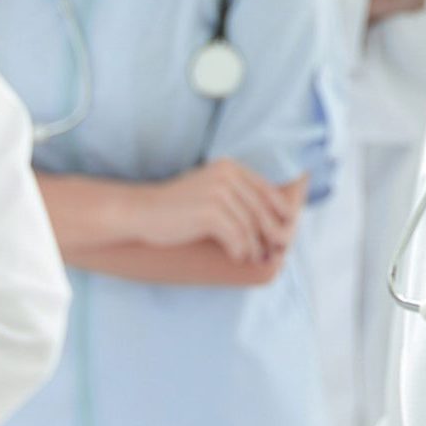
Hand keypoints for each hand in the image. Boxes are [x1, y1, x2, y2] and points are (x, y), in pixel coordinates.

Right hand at [139, 162, 303, 263]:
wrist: (141, 211)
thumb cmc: (176, 208)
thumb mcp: (210, 191)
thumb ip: (237, 198)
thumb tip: (273, 222)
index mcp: (230, 167)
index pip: (267, 190)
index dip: (280, 213)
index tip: (285, 232)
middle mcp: (227, 175)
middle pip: (262, 210)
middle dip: (271, 233)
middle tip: (275, 252)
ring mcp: (219, 192)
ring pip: (250, 226)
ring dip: (255, 246)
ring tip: (254, 259)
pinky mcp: (210, 212)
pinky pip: (237, 237)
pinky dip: (240, 250)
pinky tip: (237, 258)